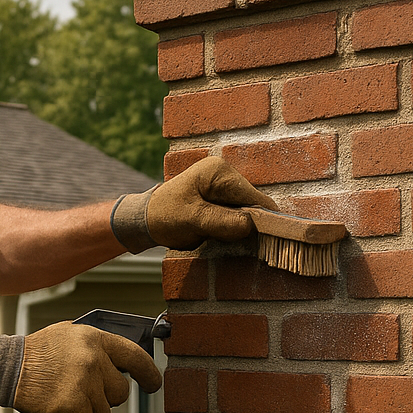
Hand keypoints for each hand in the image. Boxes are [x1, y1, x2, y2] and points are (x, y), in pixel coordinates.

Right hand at [15, 322, 162, 412]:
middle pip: (120, 393)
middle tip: (82, 397)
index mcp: (94, 339)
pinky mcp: (73, 407)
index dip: (148, 374)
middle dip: (105, 400)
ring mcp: (84, 384)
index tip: (153, 385)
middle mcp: (93, 360)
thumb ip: (94, 347)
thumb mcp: (68, 336)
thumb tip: (120, 364)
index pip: (135, 357)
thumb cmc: (35, 354)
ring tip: (68, 408)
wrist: (6, 368)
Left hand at [146, 157, 278, 249]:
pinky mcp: (222, 199)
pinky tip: (219, 234)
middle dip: (248, 225)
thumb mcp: (192, 219)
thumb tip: (252, 225)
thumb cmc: (164, 216)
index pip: (255, 197)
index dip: (263, 220)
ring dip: (239, 228)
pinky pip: (238, 216)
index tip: (267, 241)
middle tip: (231, 240)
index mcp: (219, 171)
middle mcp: (226, 174)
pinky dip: (233, 228)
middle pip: (253, 205)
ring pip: (247, 213)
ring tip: (219, 236)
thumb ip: (222, 222)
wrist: (145, 220)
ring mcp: (225, 187)